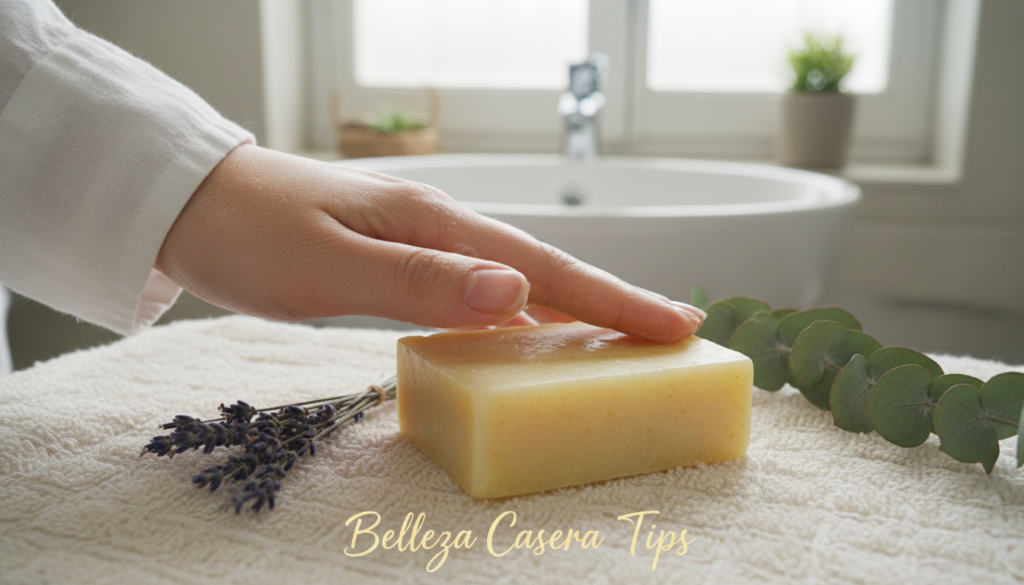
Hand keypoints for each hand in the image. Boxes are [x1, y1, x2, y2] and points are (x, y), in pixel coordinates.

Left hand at [156, 145, 704, 341]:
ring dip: (577, 306)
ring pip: (520, 277)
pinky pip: (483, 288)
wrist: (194, 202)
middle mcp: (441, 229)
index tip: (674, 326)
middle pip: (547, 267)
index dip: (612, 300)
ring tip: (626, 334)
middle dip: (613, 301)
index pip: (543, 267)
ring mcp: (424, 241)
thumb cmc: (253, 236)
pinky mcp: (404, 257)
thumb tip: (516, 292)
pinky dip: (524, 311)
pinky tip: (532, 330)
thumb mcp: (330, 268)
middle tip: (677, 332)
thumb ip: (421, 282)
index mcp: (436, 227)